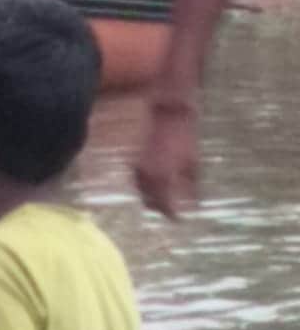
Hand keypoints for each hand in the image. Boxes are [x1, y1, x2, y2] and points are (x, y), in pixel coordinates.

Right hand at [134, 103, 196, 219]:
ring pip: (140, 190)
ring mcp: (137, 165)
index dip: (172, 215)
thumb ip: (191, 186)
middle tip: (170, 210)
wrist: (168, 110)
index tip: (179, 219)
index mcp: (163, 178)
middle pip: (148, 202)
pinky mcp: (134, 157)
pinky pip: (137, 178)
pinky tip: (155, 181)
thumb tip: (195, 205)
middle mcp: (147, 175)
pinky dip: (144, 185)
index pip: (165, 206)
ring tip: (164, 197)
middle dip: (159, 208)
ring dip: (150, 196)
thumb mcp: (193, 162)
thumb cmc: (184, 135)